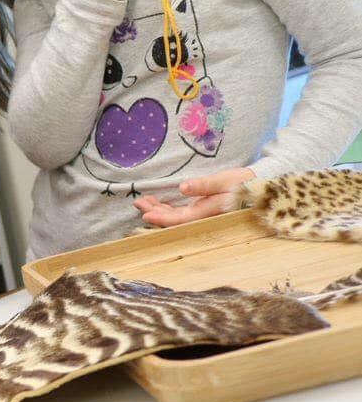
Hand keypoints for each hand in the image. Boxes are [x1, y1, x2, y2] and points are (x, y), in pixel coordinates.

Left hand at [133, 167, 255, 226]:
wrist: (263, 185)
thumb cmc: (245, 182)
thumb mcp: (226, 180)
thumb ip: (205, 185)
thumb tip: (183, 187)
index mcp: (210, 213)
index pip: (181, 220)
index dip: (162, 219)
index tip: (145, 214)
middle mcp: (205, 218)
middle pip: (175, 220)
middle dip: (156, 212)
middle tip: (138, 202)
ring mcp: (204, 215)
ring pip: (177, 217)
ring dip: (160, 210)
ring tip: (144, 201)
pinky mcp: (205, 211)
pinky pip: (183, 214)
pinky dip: (169, 209)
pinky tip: (159, 203)